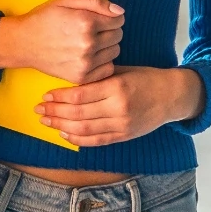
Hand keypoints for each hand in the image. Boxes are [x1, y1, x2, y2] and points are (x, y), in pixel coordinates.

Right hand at [0, 0, 123, 83]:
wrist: (24, 43)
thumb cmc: (45, 18)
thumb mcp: (67, 0)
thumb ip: (96, 2)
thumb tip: (120, 11)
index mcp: (86, 22)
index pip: (118, 20)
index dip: (111, 17)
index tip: (100, 18)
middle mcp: (88, 44)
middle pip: (118, 36)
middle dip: (110, 30)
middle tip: (93, 30)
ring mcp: (85, 63)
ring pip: (115, 52)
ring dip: (107, 46)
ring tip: (90, 42)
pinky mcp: (81, 77)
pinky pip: (108, 69)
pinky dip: (103, 62)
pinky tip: (90, 56)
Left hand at [37, 67, 204, 146]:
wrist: (171, 96)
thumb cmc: (145, 78)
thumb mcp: (122, 70)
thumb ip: (98, 77)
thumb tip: (69, 81)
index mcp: (117, 87)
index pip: (80, 95)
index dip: (59, 97)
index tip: (45, 95)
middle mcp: (118, 108)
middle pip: (78, 114)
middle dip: (54, 112)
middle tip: (38, 109)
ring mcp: (121, 125)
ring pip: (84, 130)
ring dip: (61, 127)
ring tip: (46, 121)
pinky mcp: (124, 136)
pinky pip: (96, 141)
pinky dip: (78, 139)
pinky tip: (64, 134)